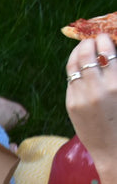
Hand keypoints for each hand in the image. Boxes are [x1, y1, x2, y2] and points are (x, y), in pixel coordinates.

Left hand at [66, 34, 116, 163]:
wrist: (112, 147)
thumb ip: (116, 72)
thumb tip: (110, 54)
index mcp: (116, 84)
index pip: (107, 52)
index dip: (103, 40)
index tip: (103, 36)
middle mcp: (97, 89)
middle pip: (86, 54)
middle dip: (87, 43)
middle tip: (90, 39)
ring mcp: (81, 97)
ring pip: (73, 65)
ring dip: (77, 53)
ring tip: (82, 48)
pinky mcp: (70, 104)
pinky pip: (70, 80)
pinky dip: (74, 70)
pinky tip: (79, 66)